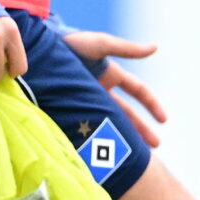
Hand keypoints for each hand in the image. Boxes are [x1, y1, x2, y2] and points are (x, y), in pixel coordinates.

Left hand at [58, 29, 167, 147]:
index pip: (138, 91)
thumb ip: (126, 49)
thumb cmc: (68, 42)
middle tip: (154, 147)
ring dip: (121, 137)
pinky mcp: (68, 108)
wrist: (36, 49)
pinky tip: (98, 154)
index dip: (152, 105)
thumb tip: (155, 48)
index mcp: (110, 74)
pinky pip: (83, 126)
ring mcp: (83, 99)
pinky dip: (93, 140)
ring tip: (131, 156)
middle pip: (126, 113)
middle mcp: (99, 89)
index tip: (164, 121)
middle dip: (141, 129)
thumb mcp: (99, 45)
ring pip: (108, 123)